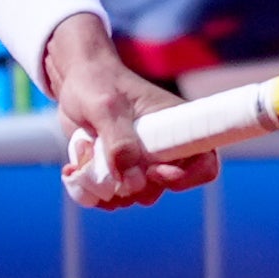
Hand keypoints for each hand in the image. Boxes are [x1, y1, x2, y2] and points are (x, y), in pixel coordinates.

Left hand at [47, 14, 215, 209]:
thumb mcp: (107, 107)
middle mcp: (164, 147)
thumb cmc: (97, 84)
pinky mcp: (120, 169)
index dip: (187, 177)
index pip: (204, 163)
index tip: (154, 172)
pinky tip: (76, 171)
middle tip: (110, 169)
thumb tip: (132, 181)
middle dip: (137, 186)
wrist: (75, 82)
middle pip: (166, 187)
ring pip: (137, 194)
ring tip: (87, 157)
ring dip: (111, 188)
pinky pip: (115, 195)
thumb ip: (119, 141)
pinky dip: (95, 192)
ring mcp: (142, 161)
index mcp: (177, 126)